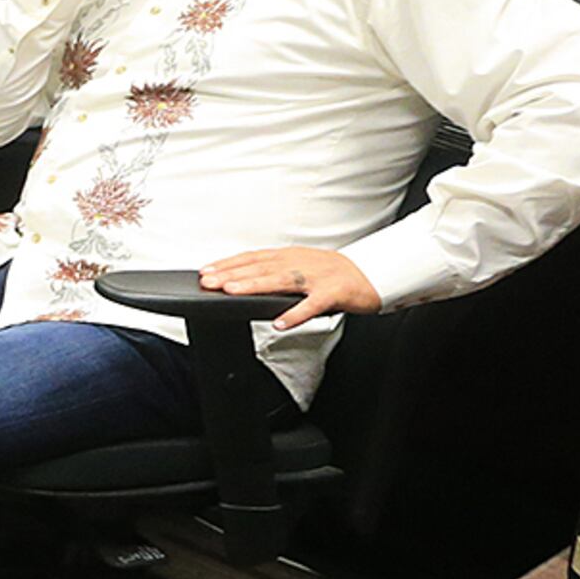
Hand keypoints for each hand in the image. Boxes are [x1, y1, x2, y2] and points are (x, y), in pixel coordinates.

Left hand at [197, 246, 381, 330]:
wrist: (374, 273)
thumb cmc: (334, 273)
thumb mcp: (301, 266)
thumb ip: (276, 272)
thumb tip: (244, 280)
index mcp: (290, 256)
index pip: (253, 258)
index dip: (228, 263)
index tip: (206, 270)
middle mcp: (300, 263)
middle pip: (261, 267)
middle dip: (232, 274)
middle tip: (208, 281)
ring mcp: (317, 277)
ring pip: (281, 280)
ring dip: (254, 285)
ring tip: (232, 292)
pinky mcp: (334, 292)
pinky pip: (312, 304)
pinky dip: (295, 313)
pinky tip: (279, 322)